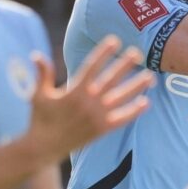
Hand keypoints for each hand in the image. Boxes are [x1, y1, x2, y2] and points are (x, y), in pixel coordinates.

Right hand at [26, 35, 153, 164]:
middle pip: (111, 79)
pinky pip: (122, 118)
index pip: (92, 66)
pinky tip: (146, 102)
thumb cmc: (40, 119)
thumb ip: (43, 74)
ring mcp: (97, 116)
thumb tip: (36, 54)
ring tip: (151, 76)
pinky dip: (134, 111)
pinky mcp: (102, 129)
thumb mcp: (39, 95)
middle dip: (125, 64)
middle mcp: (88, 102)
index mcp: (74, 90)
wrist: (43, 148)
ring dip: (137, 86)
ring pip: (121, 97)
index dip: (104, 52)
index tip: (115, 40)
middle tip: (138, 52)